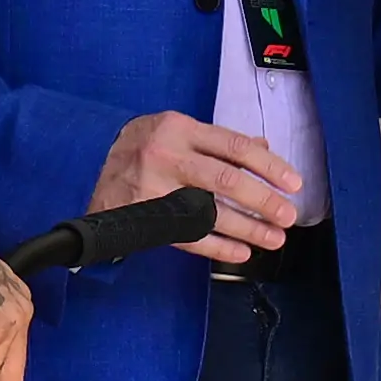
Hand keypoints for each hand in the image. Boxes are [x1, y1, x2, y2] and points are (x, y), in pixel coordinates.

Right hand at [91, 112, 303, 264]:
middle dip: (263, 200)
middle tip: (289, 215)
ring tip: (274, 238)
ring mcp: (153, 189)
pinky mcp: (144, 218)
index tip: (293, 182)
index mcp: (179, 128)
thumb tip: (263, 148)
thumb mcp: (176, 131)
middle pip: (225, 180)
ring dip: (248, 228)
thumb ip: (218, 141)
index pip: (234, 146)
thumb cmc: (141, 146)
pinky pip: (188, 237)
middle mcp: (166, 155)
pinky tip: (241, 252)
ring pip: (209, 212)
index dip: (268, 166)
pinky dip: (218, 247)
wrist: (87, 167)